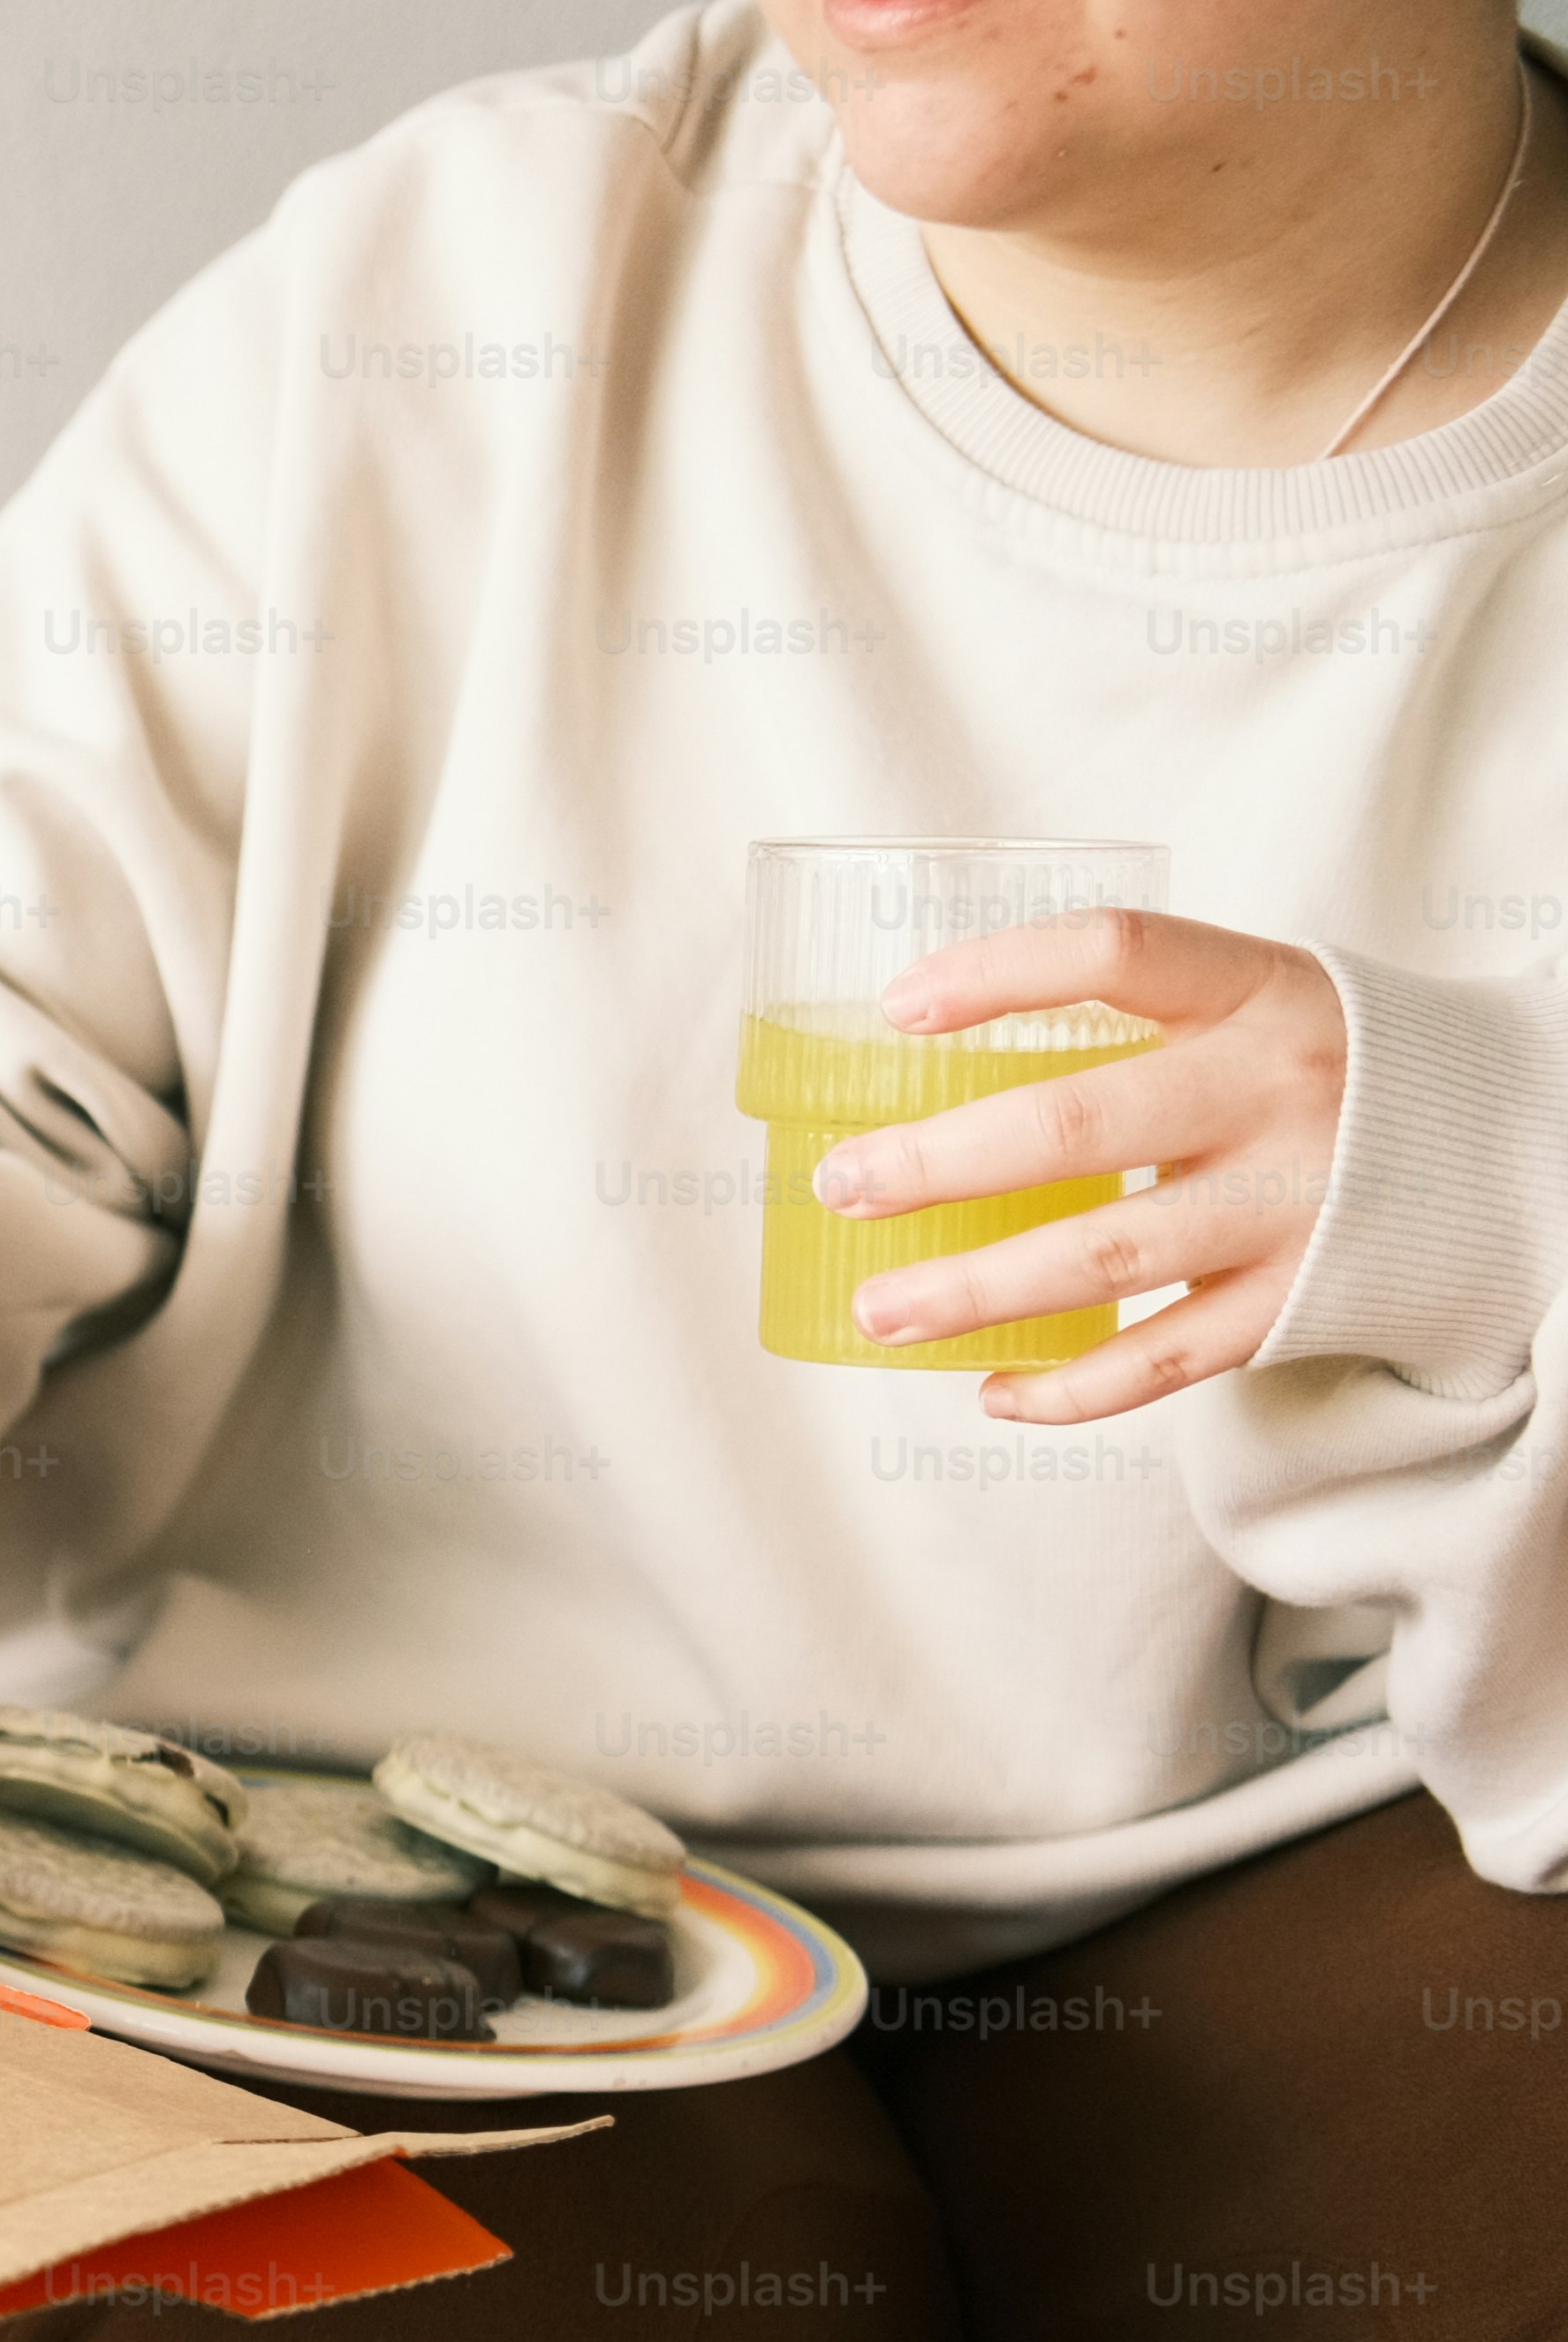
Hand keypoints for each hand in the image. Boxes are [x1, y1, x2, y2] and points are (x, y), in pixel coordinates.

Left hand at [820, 911, 1347, 1422]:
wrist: (1498, 1145)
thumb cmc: (1320, 1070)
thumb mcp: (1252, 1006)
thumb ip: (1133, 1023)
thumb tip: (922, 1058)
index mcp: (1257, 994)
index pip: (1121, 951)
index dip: (1003, 971)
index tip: (899, 1008)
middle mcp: (1276, 1093)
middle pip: (1082, 1127)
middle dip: (943, 1161)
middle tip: (843, 1183)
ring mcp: (1293, 1204)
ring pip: (1108, 1255)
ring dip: (978, 1288)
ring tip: (879, 1307)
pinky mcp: (1298, 1300)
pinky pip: (1167, 1359)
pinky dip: (1071, 1387)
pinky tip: (990, 1390)